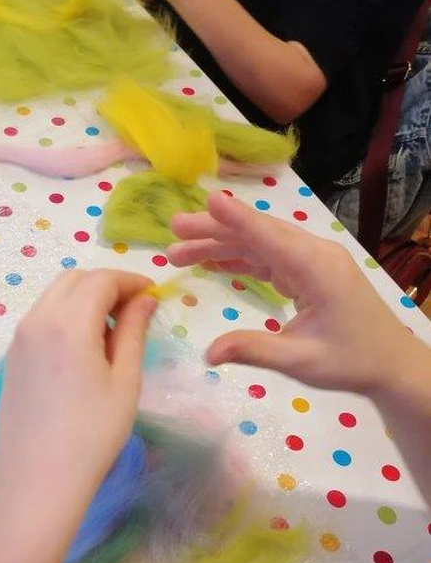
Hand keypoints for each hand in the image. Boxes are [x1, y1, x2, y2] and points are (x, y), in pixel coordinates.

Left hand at [0, 269, 155, 526]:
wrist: (39, 481)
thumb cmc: (92, 436)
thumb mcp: (124, 382)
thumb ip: (133, 333)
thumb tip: (144, 300)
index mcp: (68, 323)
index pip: (102, 280)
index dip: (131, 281)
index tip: (154, 296)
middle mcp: (36, 321)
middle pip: (73, 280)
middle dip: (106, 286)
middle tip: (133, 313)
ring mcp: (18, 340)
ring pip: (53, 298)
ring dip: (84, 300)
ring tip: (110, 335)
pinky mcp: (10, 359)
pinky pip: (40, 320)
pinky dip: (64, 318)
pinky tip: (82, 352)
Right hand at [168, 192, 419, 396]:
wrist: (389, 363)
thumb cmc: (350, 361)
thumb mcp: (300, 361)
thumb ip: (253, 350)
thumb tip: (208, 353)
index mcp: (317, 269)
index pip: (270, 238)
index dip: (237, 219)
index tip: (207, 199)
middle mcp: (314, 255)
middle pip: (259, 235)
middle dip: (215, 230)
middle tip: (174, 227)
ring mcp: (312, 261)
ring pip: (260, 244)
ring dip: (221, 245)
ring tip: (178, 250)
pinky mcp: (308, 272)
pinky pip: (269, 258)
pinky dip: (240, 259)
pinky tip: (211, 261)